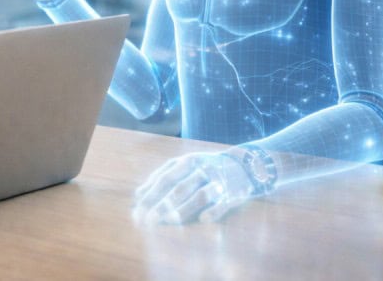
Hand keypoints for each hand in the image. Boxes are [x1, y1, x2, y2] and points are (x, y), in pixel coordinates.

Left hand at [131, 151, 255, 225]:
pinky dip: (214, 211)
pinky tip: (203, 220)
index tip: (137, 211)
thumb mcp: (183, 166)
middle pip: (179, 188)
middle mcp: (201, 169)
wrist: (245, 165)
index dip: (150, 195)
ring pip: (199, 195)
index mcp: (186, 162)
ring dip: (184, 208)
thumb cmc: (204, 169)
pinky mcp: (234, 193)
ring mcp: (218, 181)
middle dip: (162, 205)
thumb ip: (161, 177)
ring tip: (169, 220)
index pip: (164, 179)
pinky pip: (223, 203)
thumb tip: (137, 195)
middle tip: (148, 221)